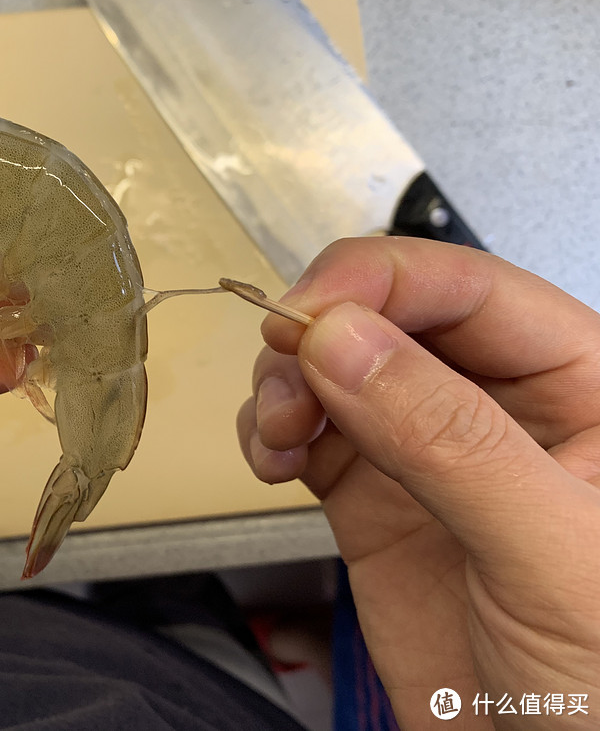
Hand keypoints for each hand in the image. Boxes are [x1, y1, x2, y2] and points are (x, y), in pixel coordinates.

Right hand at [238, 237, 599, 728]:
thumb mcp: (550, 555)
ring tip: (277, 429)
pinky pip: (306, 431)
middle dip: (322, 333)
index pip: (471, 289)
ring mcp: (428, 451)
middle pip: (390, 314)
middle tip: (286, 374)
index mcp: (583, 388)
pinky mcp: (373, 496)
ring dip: (286, 381)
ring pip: (336, 365)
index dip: (380, 283)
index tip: (310, 314)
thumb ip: (449, 441)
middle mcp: (499, 406)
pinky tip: (272, 456)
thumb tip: (348, 343)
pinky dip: (269, 430)